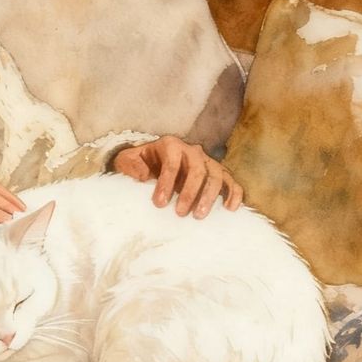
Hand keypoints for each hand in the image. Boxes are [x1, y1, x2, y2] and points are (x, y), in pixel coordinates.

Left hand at [107, 136, 243, 218]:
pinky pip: (231, 181)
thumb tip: (144, 175)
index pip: (172, 163)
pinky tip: (230, 209)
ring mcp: (207, 162)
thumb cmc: (140, 163)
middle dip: (190, 192)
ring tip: (199, 216)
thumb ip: (130, 165)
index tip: (159, 204)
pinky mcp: (217, 173)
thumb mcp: (127, 161)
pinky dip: (234, 193)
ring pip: (216, 174)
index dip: (166, 183)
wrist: (152, 163)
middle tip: (180, 213)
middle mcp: (191, 150)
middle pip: (197, 168)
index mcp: (170, 145)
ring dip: (209, 196)